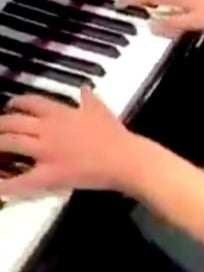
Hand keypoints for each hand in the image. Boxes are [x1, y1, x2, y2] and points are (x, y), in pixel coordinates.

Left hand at [0, 88, 135, 197]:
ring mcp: (46, 151)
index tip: (11, 105)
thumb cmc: (113, 135)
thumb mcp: (101, 109)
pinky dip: (6, 183)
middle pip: (14, 121)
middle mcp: (48, 129)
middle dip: (0, 124)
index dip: (17, 102)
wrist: (122, 158)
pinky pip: (22, 179)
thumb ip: (89, 98)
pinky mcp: (49, 174)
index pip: (31, 102)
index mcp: (60, 112)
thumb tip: (85, 88)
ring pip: (11, 142)